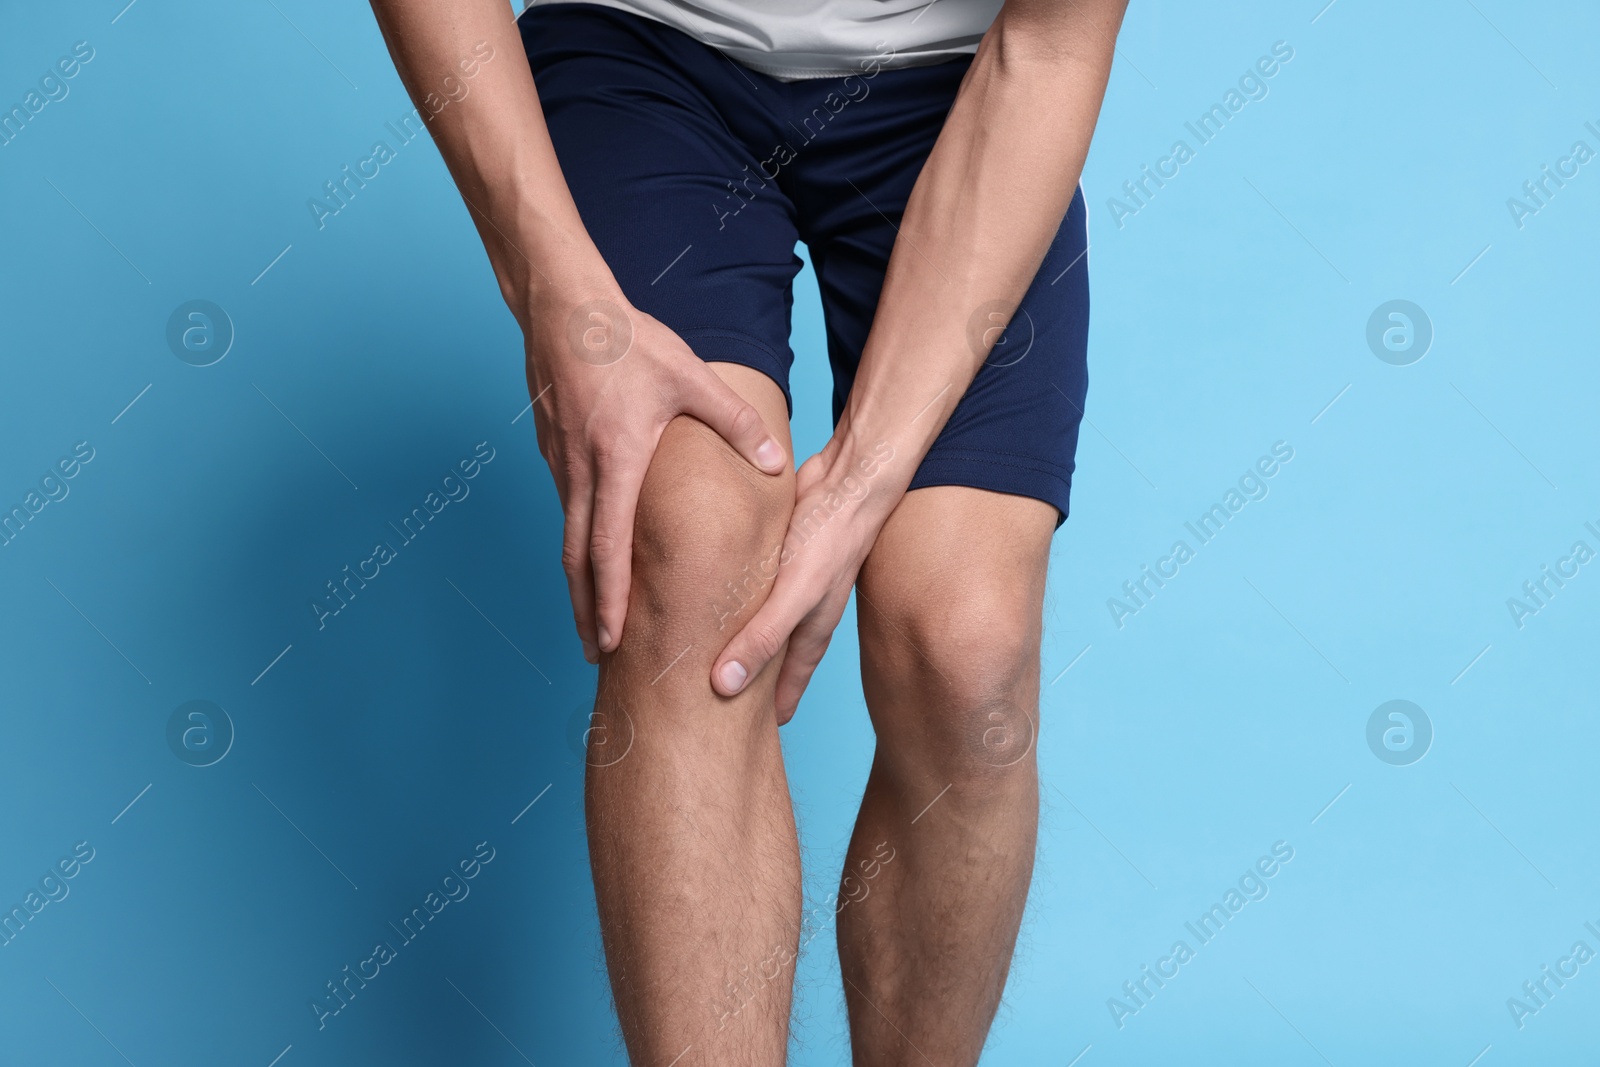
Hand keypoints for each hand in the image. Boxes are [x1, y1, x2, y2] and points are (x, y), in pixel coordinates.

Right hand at [524, 288, 787, 662]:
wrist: (563, 305)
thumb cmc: (627, 340)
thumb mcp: (689, 377)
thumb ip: (735, 423)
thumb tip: (775, 464)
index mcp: (616, 460)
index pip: (609, 547)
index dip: (609, 599)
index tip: (612, 639)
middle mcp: (581, 470)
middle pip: (577, 558)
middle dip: (586, 610)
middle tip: (596, 652)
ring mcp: (560, 462)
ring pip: (568, 535)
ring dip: (578, 582)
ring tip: (592, 620)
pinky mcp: (553, 450)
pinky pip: (567, 508)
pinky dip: (576, 544)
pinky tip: (590, 559)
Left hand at [711, 434, 901, 721]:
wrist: (849, 480)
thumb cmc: (831, 539)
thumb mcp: (794, 595)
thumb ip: (761, 638)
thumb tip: (722, 686)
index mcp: (809, 632)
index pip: (787, 687)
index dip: (767, 713)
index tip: (747, 744)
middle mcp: (800, 612)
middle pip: (770, 659)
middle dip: (747, 684)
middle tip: (716, 709)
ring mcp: (788, 583)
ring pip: (757, 622)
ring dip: (736, 639)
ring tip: (705, 656)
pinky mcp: (774, 553)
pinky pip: (748, 586)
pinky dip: (731, 599)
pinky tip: (709, 596)